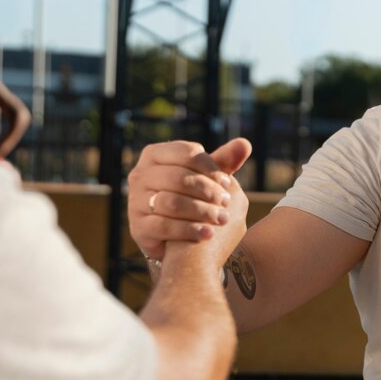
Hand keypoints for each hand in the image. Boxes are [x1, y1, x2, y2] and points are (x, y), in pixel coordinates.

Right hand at [128, 138, 251, 260]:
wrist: (172, 236)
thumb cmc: (189, 197)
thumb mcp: (204, 177)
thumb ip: (223, 161)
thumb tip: (245, 143)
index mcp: (155, 154)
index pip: (186, 152)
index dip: (211, 167)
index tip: (228, 183)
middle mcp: (140, 175)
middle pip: (179, 177)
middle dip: (208, 190)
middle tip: (228, 203)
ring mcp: (135, 201)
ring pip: (172, 202)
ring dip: (202, 211)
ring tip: (222, 219)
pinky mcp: (137, 227)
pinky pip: (164, 226)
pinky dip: (190, 230)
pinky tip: (209, 234)